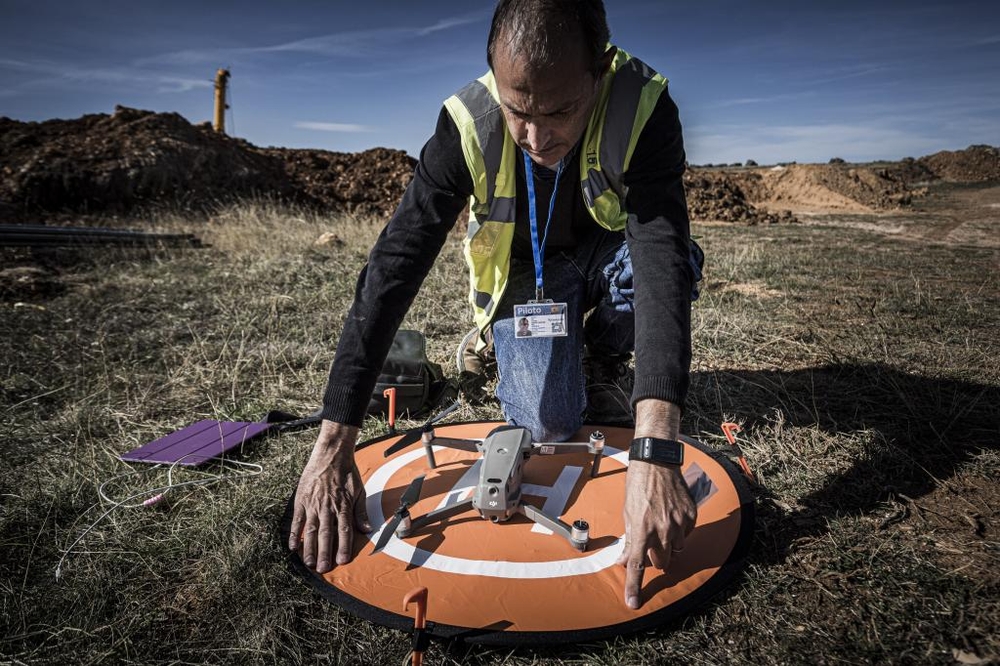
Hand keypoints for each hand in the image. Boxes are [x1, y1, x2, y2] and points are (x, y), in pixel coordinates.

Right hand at [288, 420, 370, 571]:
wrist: (330, 454)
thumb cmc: (346, 472)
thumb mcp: (359, 491)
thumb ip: (361, 512)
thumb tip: (367, 530)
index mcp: (343, 505)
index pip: (344, 530)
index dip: (343, 546)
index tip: (342, 561)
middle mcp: (327, 506)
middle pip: (326, 534)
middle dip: (325, 553)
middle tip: (323, 569)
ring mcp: (313, 504)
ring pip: (311, 530)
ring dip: (309, 548)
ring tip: (309, 563)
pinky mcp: (301, 500)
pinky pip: (297, 520)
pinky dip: (294, 533)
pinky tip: (292, 546)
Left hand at [616, 461, 696, 609]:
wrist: (656, 462)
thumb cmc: (638, 485)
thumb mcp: (627, 512)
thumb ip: (629, 538)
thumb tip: (625, 558)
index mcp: (641, 529)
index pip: (637, 565)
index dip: (634, 586)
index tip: (633, 603)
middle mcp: (662, 529)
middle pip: (661, 562)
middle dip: (654, 558)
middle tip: (649, 544)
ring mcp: (679, 523)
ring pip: (676, 550)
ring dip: (668, 544)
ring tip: (661, 524)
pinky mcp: (691, 516)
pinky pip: (686, 534)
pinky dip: (679, 531)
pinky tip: (671, 515)